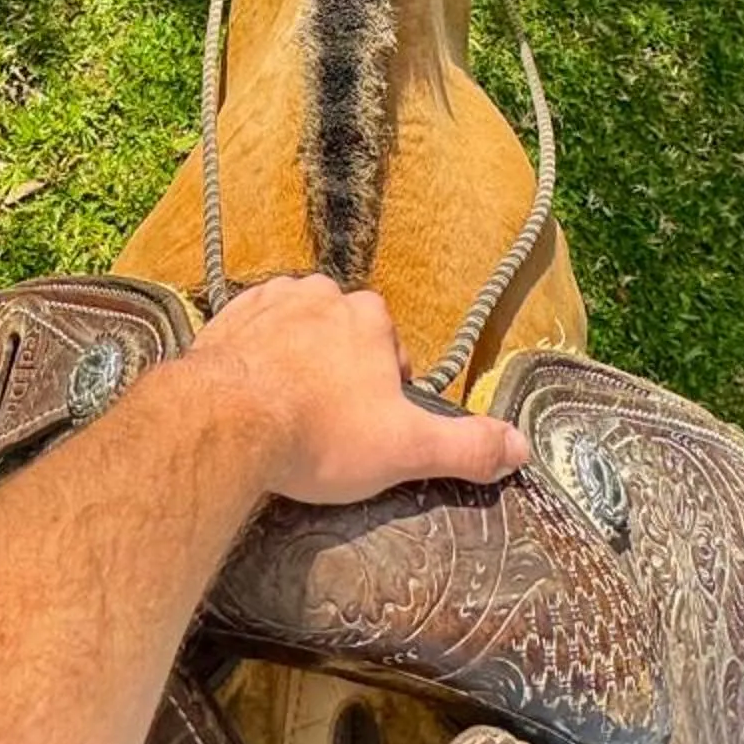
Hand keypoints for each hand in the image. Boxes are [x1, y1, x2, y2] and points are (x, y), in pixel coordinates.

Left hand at [187, 275, 529, 503]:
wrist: (223, 423)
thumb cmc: (318, 434)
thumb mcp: (406, 448)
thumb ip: (467, 446)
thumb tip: (521, 448)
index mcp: (369, 317)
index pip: (390, 349)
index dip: (384, 392)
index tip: (366, 428)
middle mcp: (320, 295)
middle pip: (341, 336)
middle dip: (337, 374)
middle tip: (324, 427)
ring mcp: (268, 302)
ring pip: (295, 331)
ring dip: (294, 364)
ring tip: (285, 415)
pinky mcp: (224, 318)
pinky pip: (248, 334)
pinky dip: (251, 361)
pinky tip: (248, 399)